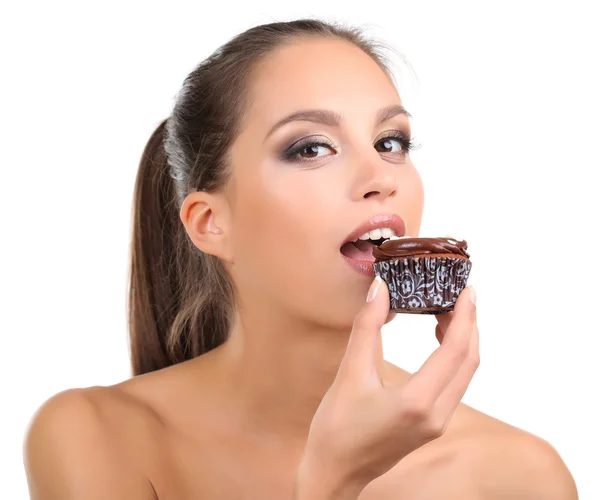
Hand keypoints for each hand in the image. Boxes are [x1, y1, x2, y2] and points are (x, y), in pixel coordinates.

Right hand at [295, 278, 478, 497]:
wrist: (335, 472)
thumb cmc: (337, 427)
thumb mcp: (349, 373)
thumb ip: (367, 327)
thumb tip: (380, 288)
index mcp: (417, 402)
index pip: (455, 351)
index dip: (465, 317)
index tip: (468, 291)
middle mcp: (436, 415)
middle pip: (469, 362)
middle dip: (468, 325)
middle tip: (459, 295)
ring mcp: (437, 423)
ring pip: (465, 374)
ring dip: (462, 341)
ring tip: (447, 312)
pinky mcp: (431, 425)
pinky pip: (455, 385)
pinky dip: (453, 358)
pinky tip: (438, 341)